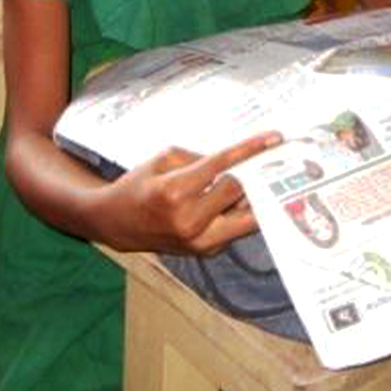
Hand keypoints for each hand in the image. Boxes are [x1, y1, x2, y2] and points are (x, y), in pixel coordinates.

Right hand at [100, 133, 281, 254]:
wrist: (117, 223)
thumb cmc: (140, 185)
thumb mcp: (164, 159)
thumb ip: (201, 158)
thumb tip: (237, 161)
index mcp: (174, 191)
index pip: (222, 165)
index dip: (250, 149)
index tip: (274, 138)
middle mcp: (188, 220)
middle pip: (238, 190)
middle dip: (252, 173)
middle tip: (267, 159)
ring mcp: (198, 241)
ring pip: (245, 216)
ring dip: (254, 196)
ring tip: (264, 179)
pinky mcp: (206, 252)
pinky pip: (236, 228)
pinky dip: (243, 212)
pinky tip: (246, 197)